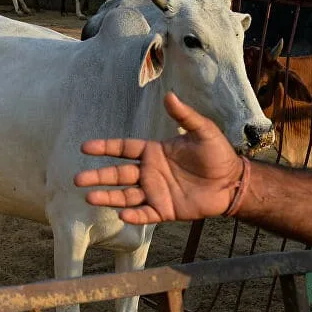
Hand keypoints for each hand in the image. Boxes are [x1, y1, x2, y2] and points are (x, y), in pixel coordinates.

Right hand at [73, 92, 243, 223]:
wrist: (234, 183)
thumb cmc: (218, 155)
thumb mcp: (203, 131)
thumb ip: (185, 116)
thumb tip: (169, 95)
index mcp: (153, 153)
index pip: (123, 149)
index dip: (104, 148)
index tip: (84, 148)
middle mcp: (149, 172)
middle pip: (117, 174)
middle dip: (97, 177)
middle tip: (77, 180)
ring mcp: (155, 192)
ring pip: (125, 196)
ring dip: (107, 197)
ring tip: (89, 198)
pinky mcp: (164, 210)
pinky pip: (144, 214)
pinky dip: (133, 216)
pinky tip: (121, 214)